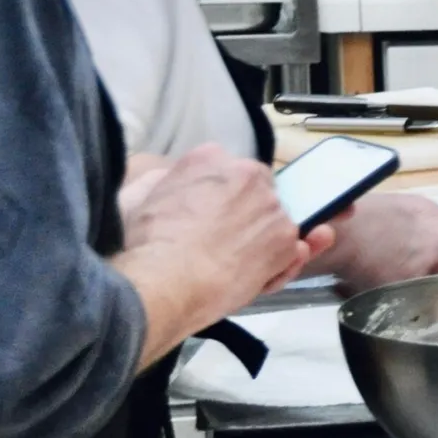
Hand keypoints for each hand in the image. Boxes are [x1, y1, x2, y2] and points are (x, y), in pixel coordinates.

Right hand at [116, 145, 334, 365]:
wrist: (168, 279)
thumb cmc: (148, 242)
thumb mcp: (146, 196)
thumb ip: (175, 181)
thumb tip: (183, 186)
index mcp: (210, 158)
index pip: (228, 172)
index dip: (222, 198)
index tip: (210, 219)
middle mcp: (248, 173)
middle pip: (258, 193)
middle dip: (248, 216)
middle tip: (223, 245)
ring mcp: (271, 205)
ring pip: (275, 223)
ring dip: (264, 243)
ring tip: (238, 269)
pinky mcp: (285, 238)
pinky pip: (291, 252)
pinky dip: (282, 265)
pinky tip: (260, 277)